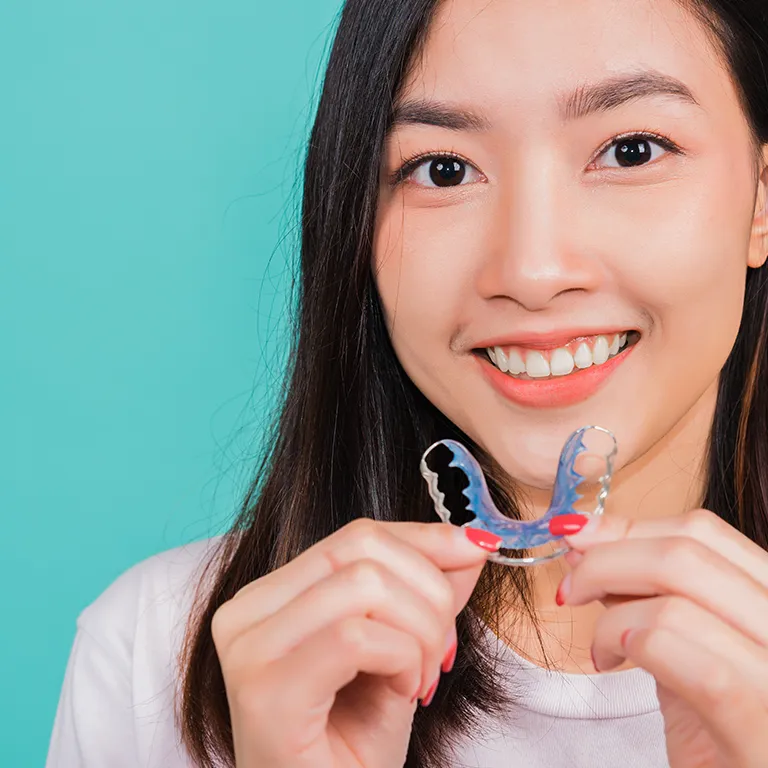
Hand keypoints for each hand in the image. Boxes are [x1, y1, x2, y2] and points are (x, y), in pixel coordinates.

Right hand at [210, 518, 499, 767]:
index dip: (424, 539)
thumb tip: (472, 540)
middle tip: (443, 651)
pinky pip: (356, 637)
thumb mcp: (399, 650)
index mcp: (269, 595)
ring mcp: (247, 648)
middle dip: (428, 593)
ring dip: (420, 631)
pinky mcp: (263, 690)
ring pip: (364, 586)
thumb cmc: (350, 745)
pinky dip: (401, 657)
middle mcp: (245, 611)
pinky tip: (404, 692)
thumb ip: (426, 593)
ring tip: (422, 679)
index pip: (355, 535)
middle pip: (360, 549)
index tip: (476, 549)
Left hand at [559, 509, 767, 767]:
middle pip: (688, 549)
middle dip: (607, 556)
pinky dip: (625, 639)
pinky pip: (673, 643)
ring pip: (676, 590)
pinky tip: (610, 661)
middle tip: (570, 588)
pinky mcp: (762, 718)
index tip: (578, 535)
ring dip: (610, 607)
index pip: (705, 532)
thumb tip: (591, 549)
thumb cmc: (725, 743)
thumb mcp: (692, 657)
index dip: (629, 526)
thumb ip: (654, 601)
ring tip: (599, 646)